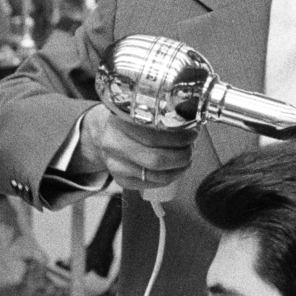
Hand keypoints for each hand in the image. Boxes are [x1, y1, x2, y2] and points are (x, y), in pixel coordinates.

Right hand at [80, 104, 196, 194]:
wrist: (103, 135)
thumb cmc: (127, 122)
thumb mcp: (136, 111)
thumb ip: (159, 115)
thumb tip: (192, 122)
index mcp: (119, 123)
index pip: (155, 135)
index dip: (179, 137)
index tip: (192, 134)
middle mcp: (114, 145)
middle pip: (157, 159)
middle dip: (182, 156)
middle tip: (190, 149)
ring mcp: (116, 165)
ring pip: (157, 176)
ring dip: (179, 169)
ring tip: (186, 159)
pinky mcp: (121, 180)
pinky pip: (152, 184)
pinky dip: (168, 178)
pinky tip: (174, 170)